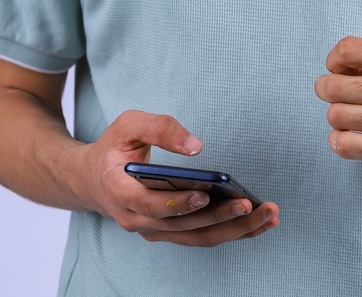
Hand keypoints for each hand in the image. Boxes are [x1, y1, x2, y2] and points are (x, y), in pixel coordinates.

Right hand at [77, 110, 279, 245]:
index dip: (179, 204)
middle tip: (252, 205)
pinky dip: (231, 231)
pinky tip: (257, 221)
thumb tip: (196, 145)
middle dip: (221, 219)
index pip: (151, 206)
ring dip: (235, 231)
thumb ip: (159, 128)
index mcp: (121, 193)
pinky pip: (202, 236)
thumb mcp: (128, 125)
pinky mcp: (169, 231)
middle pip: (183, 227)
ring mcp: (154, 230)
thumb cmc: (115, 147)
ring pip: (197, 237)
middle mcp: (136, 220)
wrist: (94, 178)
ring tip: (268, 215)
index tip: (205, 195)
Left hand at [314, 25, 361, 166]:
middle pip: (336, 86)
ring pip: (338, 116)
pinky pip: (346, 146)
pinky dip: (337, 140)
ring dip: (334, 113)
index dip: (334, 58)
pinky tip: (347, 133)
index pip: (348, 50)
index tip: (340, 67)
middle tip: (333, 90)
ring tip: (346, 112)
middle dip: (325, 87)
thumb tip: (351, 56)